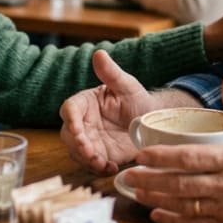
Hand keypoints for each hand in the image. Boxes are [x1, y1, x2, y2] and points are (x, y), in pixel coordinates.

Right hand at [60, 51, 174, 173]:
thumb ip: (112, 73)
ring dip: (87, 159)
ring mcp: (91, 141)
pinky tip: (112, 168)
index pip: (70, 109)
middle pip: (68, 134)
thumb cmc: (138, 100)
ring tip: (102, 163)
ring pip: (77, 152)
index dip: (70, 119)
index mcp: (86, 103)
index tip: (76, 127)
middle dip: (77, 144)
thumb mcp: (128, 86)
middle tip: (90, 151)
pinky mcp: (101, 156)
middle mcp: (84, 123)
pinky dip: (100, 168)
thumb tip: (99, 54)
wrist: (154, 123)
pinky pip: (93, 165)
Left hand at [127, 75, 222, 222]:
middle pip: (182, 185)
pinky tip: (158, 214)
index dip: (163, 158)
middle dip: (151, 181)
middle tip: (129, 175)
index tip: (142, 154)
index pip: (191, 158)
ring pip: (186, 207)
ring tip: (137, 192)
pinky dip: (176, 221)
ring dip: (158, 200)